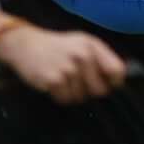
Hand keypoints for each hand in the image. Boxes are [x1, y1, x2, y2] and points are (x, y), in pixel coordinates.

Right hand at [0, 20, 128, 102]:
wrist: (24, 45)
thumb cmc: (55, 47)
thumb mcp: (80, 44)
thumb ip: (100, 58)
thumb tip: (119, 80)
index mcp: (92, 45)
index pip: (117, 71)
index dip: (113, 83)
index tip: (105, 84)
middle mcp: (83, 55)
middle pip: (99, 90)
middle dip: (89, 91)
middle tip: (75, 81)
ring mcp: (69, 68)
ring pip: (81, 97)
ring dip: (71, 94)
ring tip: (61, 79)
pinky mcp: (55, 80)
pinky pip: (65, 99)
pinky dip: (59, 96)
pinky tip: (52, 84)